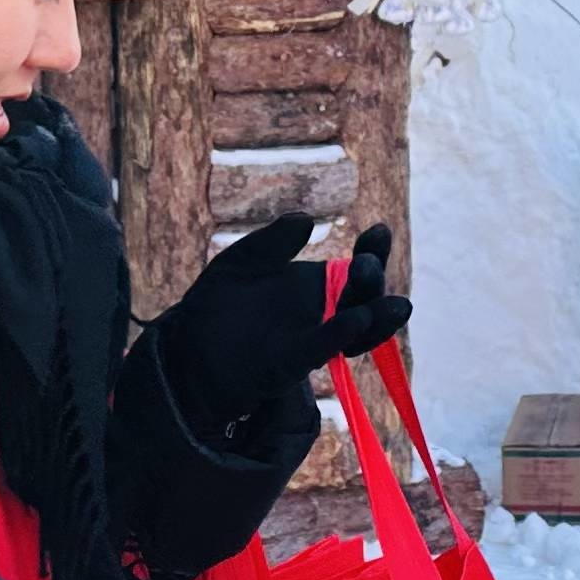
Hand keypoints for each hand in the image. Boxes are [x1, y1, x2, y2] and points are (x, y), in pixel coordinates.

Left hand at [148, 217, 407, 446]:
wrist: (184, 353)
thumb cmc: (214, 308)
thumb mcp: (241, 264)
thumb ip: (272, 243)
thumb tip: (304, 218)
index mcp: (313, 285)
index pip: (355, 268)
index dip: (374, 251)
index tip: (378, 232)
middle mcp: (320, 312)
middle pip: (363, 296)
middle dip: (371, 279)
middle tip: (365, 263)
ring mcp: (311, 338)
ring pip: (357, 327)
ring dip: (377, 315)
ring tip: (395, 304)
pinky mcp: (293, 361)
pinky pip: (324, 345)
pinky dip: (343, 333)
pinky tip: (357, 319)